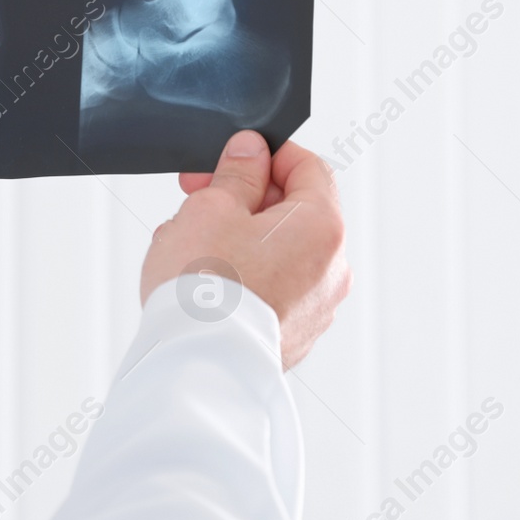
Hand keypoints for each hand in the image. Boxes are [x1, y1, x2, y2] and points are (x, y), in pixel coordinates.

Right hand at [141, 130, 350, 367]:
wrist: (196, 367)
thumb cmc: (203, 287)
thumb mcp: (212, 208)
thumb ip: (237, 174)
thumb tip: (250, 151)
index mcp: (322, 228)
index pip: (308, 167)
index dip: (265, 155)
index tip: (231, 159)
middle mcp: (332, 269)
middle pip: (292, 212)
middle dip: (243, 199)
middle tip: (197, 197)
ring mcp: (316, 308)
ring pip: (277, 253)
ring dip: (237, 239)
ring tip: (187, 245)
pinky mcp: (293, 337)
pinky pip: (271, 290)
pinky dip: (243, 277)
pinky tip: (200, 281)